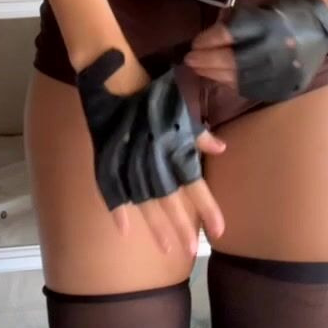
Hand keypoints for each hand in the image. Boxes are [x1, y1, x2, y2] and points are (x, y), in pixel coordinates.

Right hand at [75, 49, 228, 255]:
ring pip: (145, 202)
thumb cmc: (149, 89)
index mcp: (170, 146)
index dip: (207, 208)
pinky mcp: (107, 158)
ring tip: (168, 249)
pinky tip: (125, 231)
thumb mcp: (178, 108)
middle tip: (192, 252)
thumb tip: (220, 150)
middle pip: (170, 201)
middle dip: (182, 228)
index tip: (220, 231)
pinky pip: (112, 189)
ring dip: (157, 227)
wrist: (111, 75)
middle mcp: (150, 159)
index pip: (194, 184)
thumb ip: (197, 134)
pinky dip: (117, 209)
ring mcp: (126, 160)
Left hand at [191, 0, 327, 102]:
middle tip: (189, 60)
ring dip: (215, 74)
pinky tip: (221, 78)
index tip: (194, 44)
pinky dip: (233, 84)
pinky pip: (253, 89)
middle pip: (230, 61)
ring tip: (201, 69)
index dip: (207, 41)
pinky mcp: (286, 86)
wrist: (321, 26)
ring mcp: (282, 71)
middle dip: (205, 61)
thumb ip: (231, 23)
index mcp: (267, 25)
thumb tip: (204, 39)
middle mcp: (275, 50)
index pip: (227, 36)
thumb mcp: (256, 10)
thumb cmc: (284, 14)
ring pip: (240, 79)